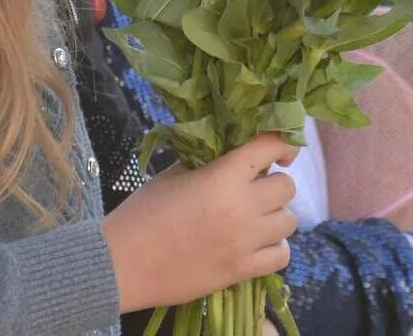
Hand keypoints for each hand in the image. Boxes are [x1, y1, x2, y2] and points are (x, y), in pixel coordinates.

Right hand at [103, 134, 299, 311]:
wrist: (123, 263)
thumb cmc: (142, 213)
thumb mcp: (173, 175)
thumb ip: (208, 162)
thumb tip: (232, 154)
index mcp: (222, 176)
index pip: (271, 145)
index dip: (283, 143)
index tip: (281, 151)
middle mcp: (241, 207)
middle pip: (287, 187)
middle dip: (273, 184)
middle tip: (255, 190)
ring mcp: (245, 241)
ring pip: (289, 221)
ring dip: (275, 216)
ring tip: (255, 218)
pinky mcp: (242, 270)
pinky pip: (282, 255)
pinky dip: (275, 247)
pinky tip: (258, 244)